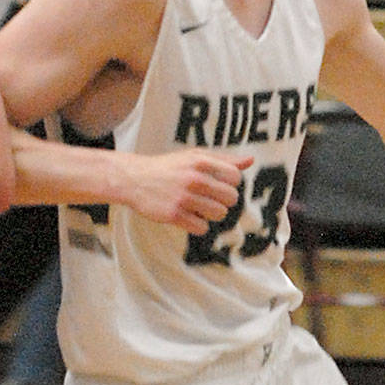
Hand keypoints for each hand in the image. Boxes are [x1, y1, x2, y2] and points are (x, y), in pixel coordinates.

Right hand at [123, 151, 249, 232]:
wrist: (134, 179)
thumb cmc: (169, 168)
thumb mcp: (194, 157)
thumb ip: (223, 160)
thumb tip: (250, 161)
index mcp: (201, 162)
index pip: (235, 178)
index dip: (229, 184)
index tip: (216, 185)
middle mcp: (194, 179)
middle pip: (231, 198)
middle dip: (222, 201)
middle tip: (207, 198)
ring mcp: (183, 198)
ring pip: (219, 214)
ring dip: (211, 214)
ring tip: (197, 208)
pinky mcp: (174, 215)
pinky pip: (202, 228)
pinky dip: (197, 225)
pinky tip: (187, 216)